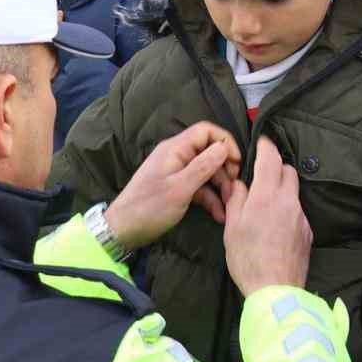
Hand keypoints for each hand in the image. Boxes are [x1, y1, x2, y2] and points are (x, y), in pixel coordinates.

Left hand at [105, 122, 240, 249]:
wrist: (123, 230)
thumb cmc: (149, 207)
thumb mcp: (180, 188)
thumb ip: (203, 166)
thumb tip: (224, 147)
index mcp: (175, 149)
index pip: (206, 131)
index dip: (225, 142)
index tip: (237, 163)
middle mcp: (177, 156)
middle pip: (209, 152)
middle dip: (225, 170)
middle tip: (235, 189)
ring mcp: (177, 172)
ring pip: (206, 172)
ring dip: (220, 188)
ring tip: (229, 208)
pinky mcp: (177, 188)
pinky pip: (199, 187)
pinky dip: (210, 199)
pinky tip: (219, 215)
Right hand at [223, 137, 311, 294]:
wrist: (276, 290)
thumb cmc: (248, 260)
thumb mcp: (232, 228)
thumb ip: (237, 200)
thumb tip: (240, 185)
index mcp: (266, 196)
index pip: (270, 158)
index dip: (266, 146)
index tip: (261, 142)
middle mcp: (288, 201)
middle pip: (288, 171)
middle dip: (275, 168)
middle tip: (261, 178)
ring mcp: (301, 216)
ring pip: (294, 192)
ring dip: (281, 191)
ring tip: (266, 206)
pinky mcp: (307, 231)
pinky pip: (298, 211)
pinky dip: (287, 211)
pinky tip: (276, 227)